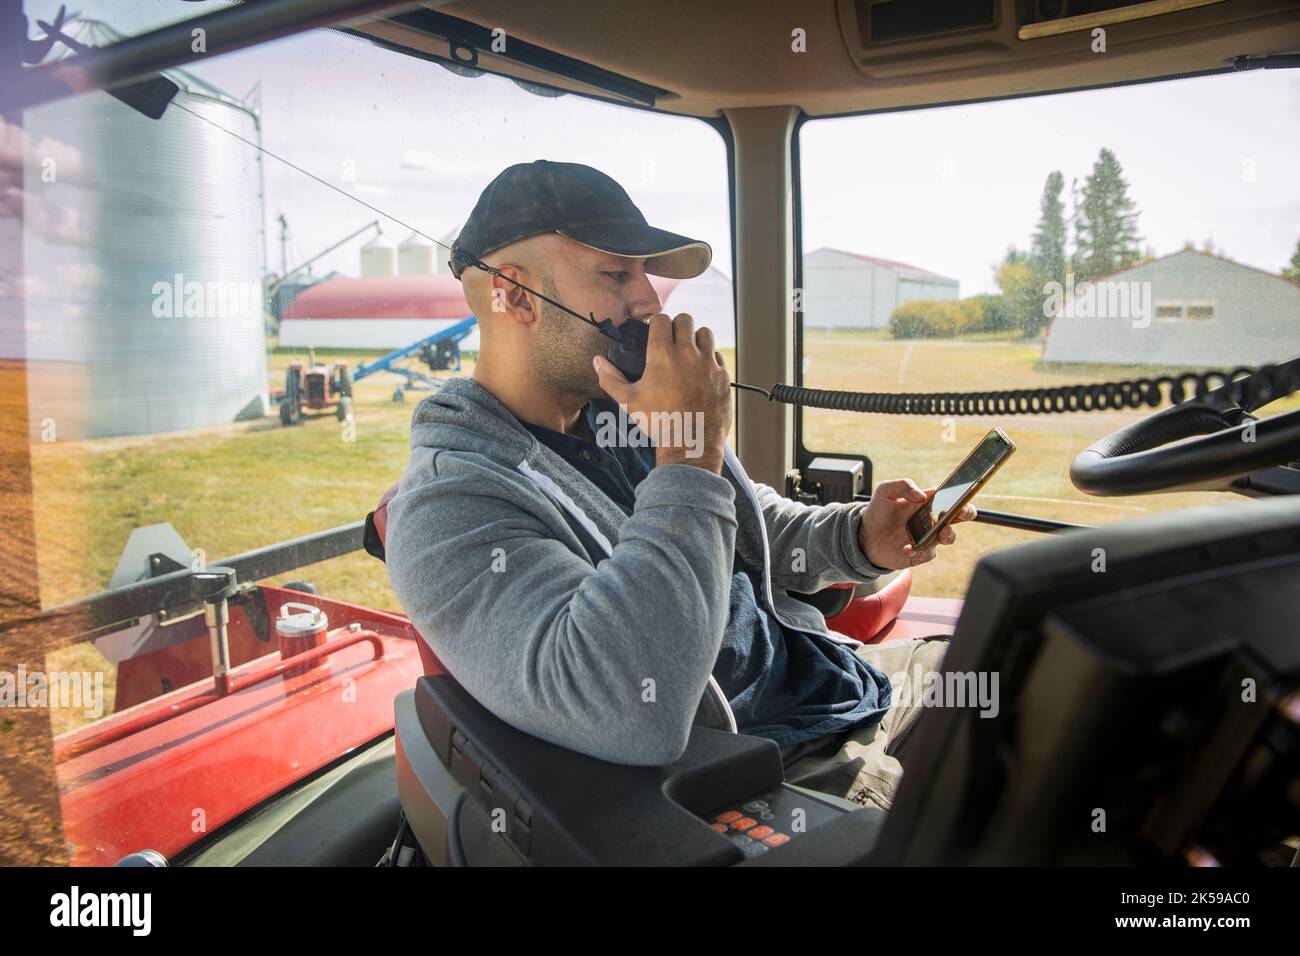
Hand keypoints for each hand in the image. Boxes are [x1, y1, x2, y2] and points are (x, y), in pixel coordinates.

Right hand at [593, 313, 731, 472]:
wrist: (691, 444)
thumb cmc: (659, 422)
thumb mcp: (628, 401)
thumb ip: (611, 379)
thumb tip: (598, 362)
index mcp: (663, 356)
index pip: (661, 320)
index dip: (657, 324)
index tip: (655, 334)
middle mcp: (688, 354)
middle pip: (685, 320)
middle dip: (677, 327)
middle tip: (672, 341)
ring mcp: (709, 364)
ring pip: (705, 333)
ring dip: (696, 339)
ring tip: (689, 353)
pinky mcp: (724, 376)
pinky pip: (718, 356)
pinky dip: (710, 360)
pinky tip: (701, 372)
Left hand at [857, 479, 976, 569]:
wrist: (865, 536)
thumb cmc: (879, 511)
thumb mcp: (885, 491)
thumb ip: (903, 485)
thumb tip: (922, 495)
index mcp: (929, 501)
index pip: (952, 496)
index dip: (961, 494)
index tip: (961, 494)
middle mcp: (933, 518)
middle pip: (962, 515)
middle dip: (966, 512)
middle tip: (959, 511)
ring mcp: (929, 536)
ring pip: (949, 537)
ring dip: (948, 534)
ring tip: (941, 532)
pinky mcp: (921, 553)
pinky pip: (927, 553)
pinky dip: (919, 551)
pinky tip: (906, 548)